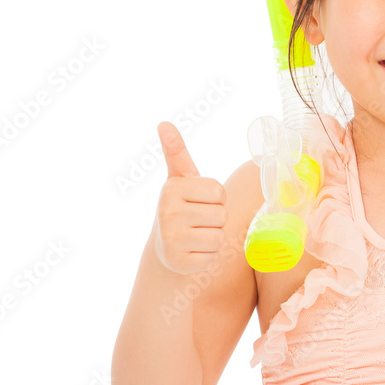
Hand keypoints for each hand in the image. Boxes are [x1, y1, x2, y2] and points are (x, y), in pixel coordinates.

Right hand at [153, 121, 228, 274]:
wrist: (163, 246)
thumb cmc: (180, 206)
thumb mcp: (179, 178)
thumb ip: (176, 151)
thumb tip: (164, 122)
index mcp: (172, 188)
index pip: (219, 192)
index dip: (216, 199)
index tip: (199, 201)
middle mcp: (168, 212)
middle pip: (221, 215)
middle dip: (215, 219)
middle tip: (196, 220)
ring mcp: (172, 238)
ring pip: (219, 237)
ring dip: (212, 238)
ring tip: (194, 235)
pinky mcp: (179, 262)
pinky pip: (213, 257)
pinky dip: (207, 256)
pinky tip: (191, 251)